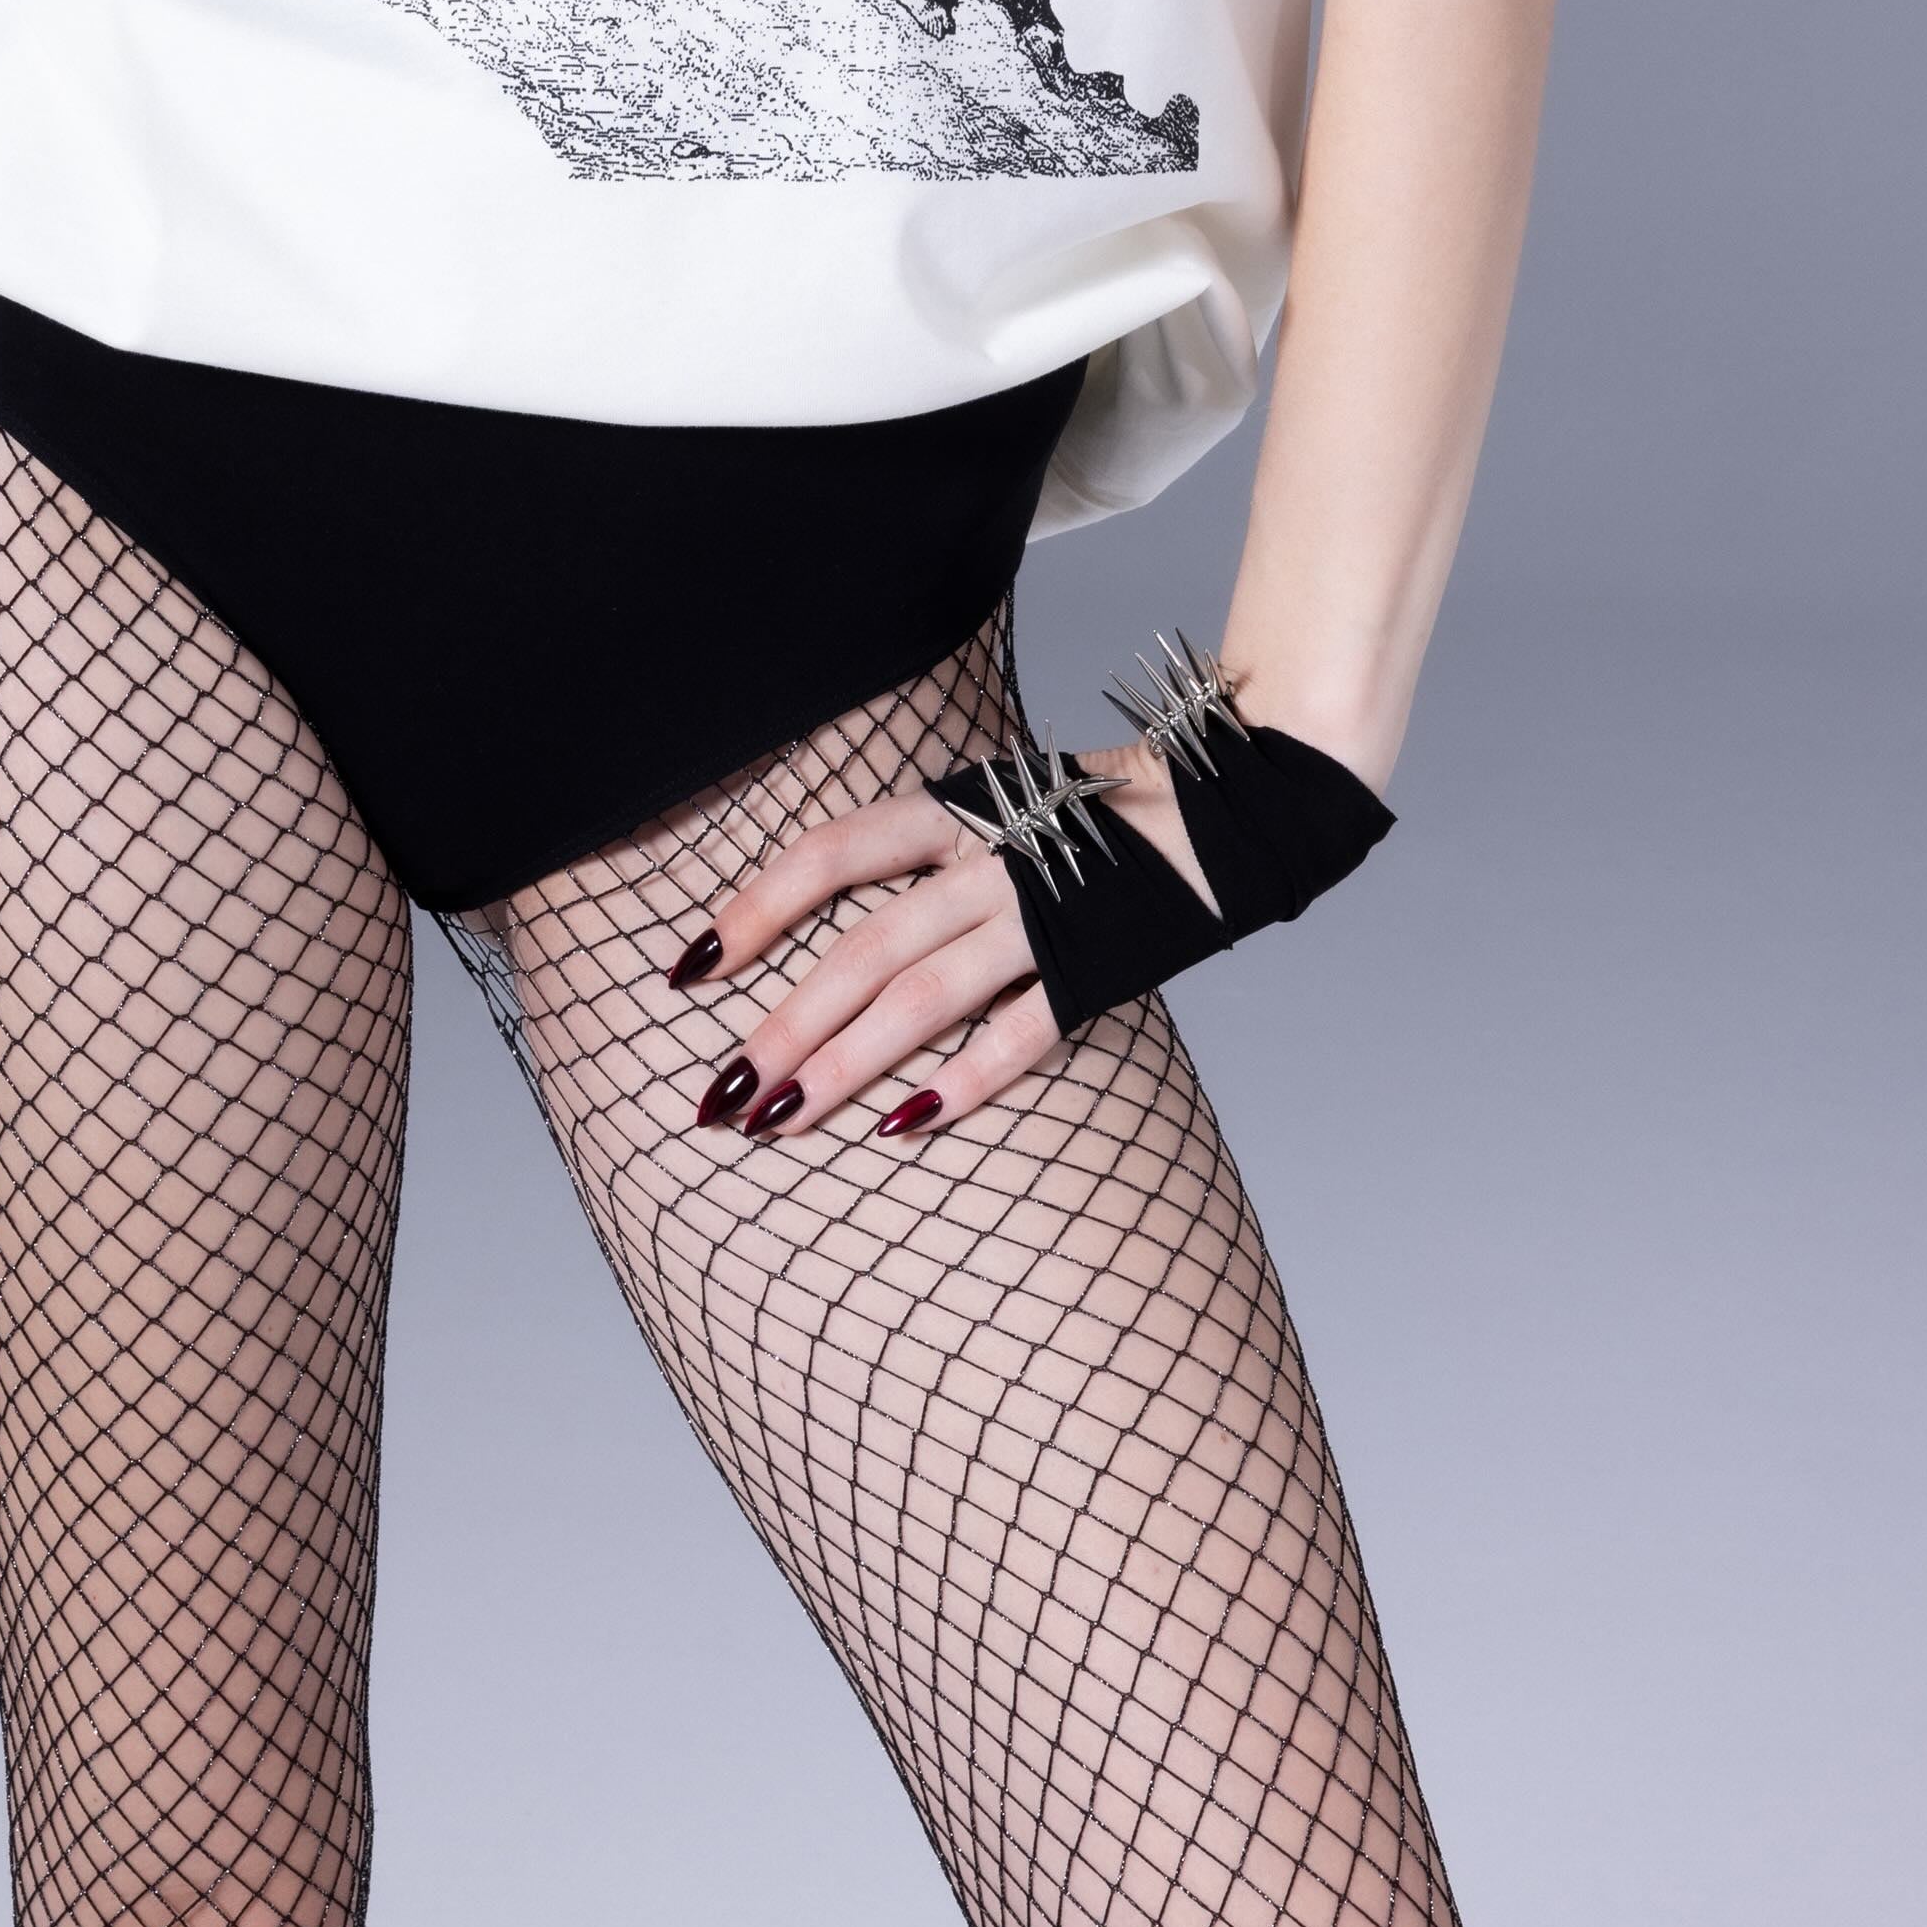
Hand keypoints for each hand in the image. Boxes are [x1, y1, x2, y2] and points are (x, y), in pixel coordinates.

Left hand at [670, 740, 1204, 1145]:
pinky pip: (1022, 1034)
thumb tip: (835, 918)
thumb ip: (926, 851)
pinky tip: (905, 1125)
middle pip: (860, 948)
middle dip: (780, 1026)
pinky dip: (962, 1080)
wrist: (1237, 802)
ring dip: (842, 1065)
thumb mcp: (999, 801)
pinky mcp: (1101, 966)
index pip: (829, 855)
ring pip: (921, 997)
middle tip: (717, 1095)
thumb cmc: (1099, 812)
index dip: (753, 909)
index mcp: (955, 807)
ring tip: (779, 1123)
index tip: (689, 970)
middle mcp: (990, 856)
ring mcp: (1046, 913)